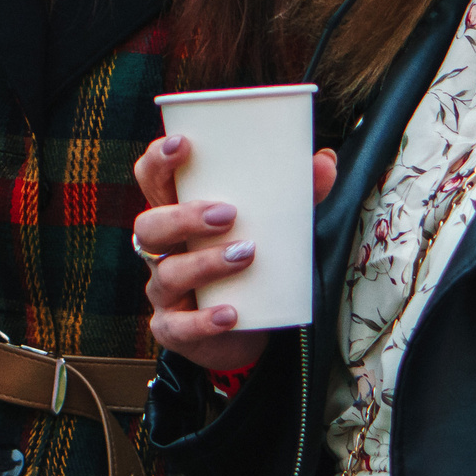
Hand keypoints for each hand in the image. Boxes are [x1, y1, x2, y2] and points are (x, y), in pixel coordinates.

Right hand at [131, 134, 338, 374]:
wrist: (249, 331)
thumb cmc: (250, 267)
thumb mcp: (271, 229)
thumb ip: (296, 196)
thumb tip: (325, 161)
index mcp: (177, 215)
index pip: (151, 180)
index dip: (158, 161)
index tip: (184, 144)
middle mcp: (164, 250)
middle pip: (149, 225)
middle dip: (183, 216)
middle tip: (227, 213)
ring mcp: (164, 291)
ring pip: (168, 274)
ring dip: (205, 263)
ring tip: (245, 255)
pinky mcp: (172, 329)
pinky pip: (179, 326)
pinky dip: (204, 320)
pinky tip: (231, 313)